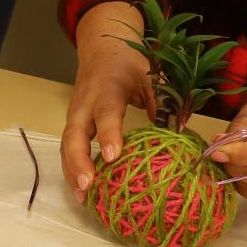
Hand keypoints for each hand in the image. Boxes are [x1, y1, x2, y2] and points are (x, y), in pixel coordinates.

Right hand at [62, 2, 148, 196]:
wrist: (102, 49)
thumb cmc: (130, 64)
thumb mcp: (151, 75)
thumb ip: (163, 101)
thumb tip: (180, 133)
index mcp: (107, 87)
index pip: (105, 111)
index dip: (107, 133)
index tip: (111, 157)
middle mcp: (86, 101)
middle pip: (74, 132)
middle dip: (78, 160)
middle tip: (88, 185)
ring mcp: (75, 113)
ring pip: (66, 143)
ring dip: (71, 170)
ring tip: (82, 197)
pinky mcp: (73, 123)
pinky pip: (67, 147)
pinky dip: (71, 168)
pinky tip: (81, 189)